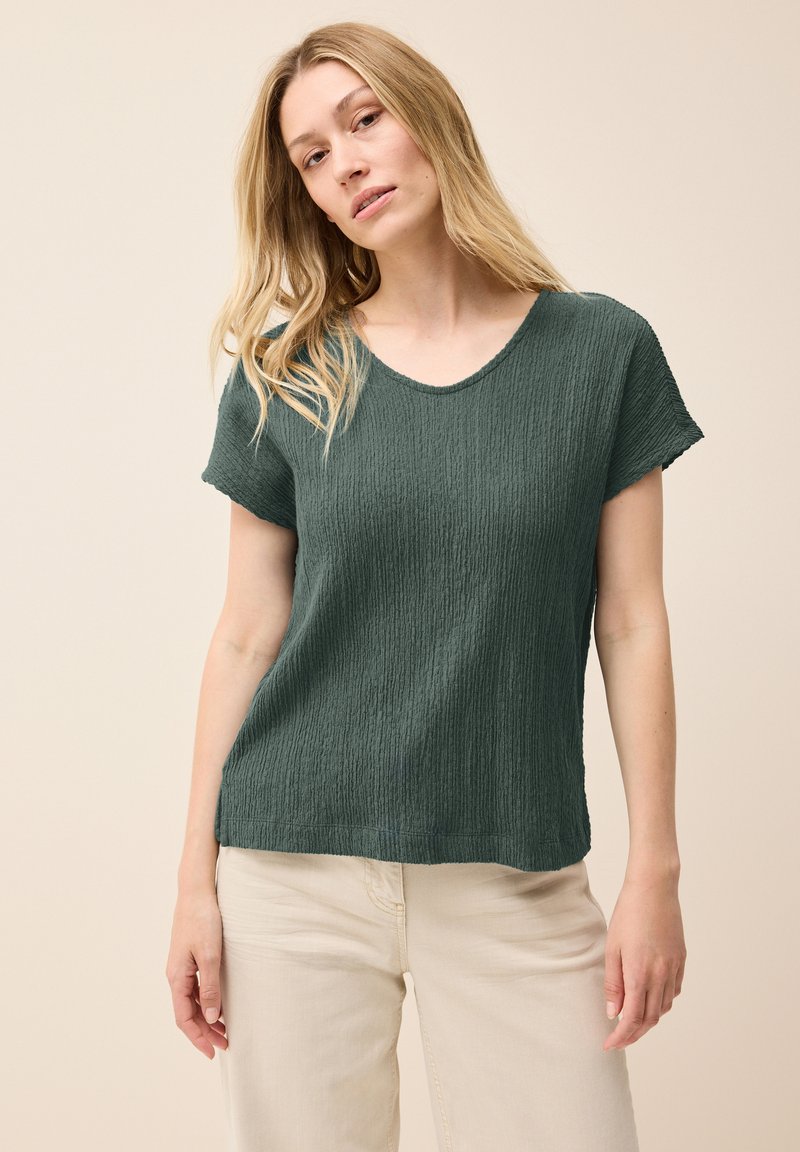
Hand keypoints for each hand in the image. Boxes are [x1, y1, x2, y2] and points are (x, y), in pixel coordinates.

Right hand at [166, 888, 228, 1059]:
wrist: (197, 891)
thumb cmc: (202, 920)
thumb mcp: (210, 955)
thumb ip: (210, 987)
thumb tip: (211, 1017)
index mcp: (177, 977)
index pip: (184, 1018)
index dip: (197, 1037)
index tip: (212, 1052)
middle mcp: (176, 975)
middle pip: (187, 1013)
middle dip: (205, 1031)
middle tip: (225, 1044)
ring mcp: (182, 966)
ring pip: (192, 1001)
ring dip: (207, 1017)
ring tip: (225, 1029)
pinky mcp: (190, 957)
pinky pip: (196, 988)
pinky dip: (207, 1001)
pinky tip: (219, 1004)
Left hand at [602, 874, 685, 1051]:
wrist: (655, 889)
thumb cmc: (628, 914)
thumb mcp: (612, 948)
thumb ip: (613, 983)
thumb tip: (613, 1012)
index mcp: (640, 974)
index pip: (632, 1018)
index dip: (621, 1036)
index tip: (610, 1045)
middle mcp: (661, 975)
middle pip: (650, 1018)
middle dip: (634, 1033)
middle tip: (618, 1038)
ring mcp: (674, 968)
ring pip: (664, 1008)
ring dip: (649, 1020)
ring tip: (633, 1022)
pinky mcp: (681, 960)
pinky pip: (674, 991)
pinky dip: (662, 1003)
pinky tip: (651, 1000)